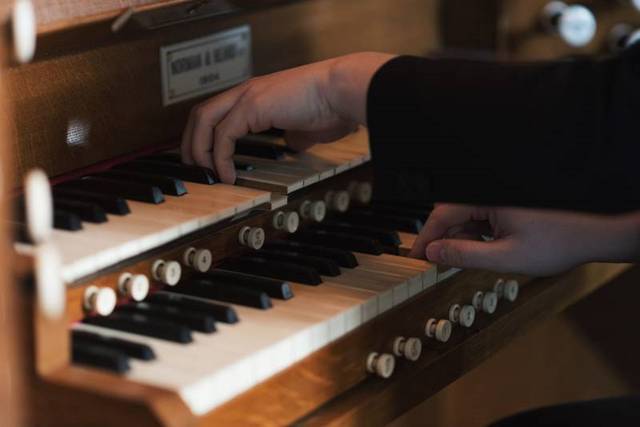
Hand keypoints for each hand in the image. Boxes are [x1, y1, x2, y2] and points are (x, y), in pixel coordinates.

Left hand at [181, 52, 394, 182]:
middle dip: (191, 143)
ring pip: (204, 121)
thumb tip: (293, 145)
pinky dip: (219, 158)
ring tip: (207, 174)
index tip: (206, 160)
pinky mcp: (252, 106)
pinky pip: (223, 136)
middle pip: (200, 114)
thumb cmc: (333, 106)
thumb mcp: (307, 127)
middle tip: (195, 169)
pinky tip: (227, 174)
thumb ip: (294, 135)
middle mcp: (246, 92)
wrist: (342, 91)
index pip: (217, 112)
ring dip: (199, 150)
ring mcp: (247, 96)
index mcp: (257, 94)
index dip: (205, 136)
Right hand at [409, 204, 639, 275]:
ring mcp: (499, 197)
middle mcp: (490, 192)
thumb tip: (434, 254)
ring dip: (460, 238)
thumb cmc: (558, 241)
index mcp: (487, 196)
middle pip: (451, 213)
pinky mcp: (507, 204)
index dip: (426, 237)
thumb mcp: (505, 256)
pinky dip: (475, 234)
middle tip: (435, 262)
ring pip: (465, 216)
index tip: (415, 256)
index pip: (442, 214)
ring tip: (465, 259)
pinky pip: (480, 216)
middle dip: (443, 239)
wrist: (594, 232)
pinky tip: (481, 249)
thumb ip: (465, 255)